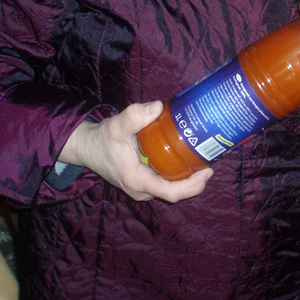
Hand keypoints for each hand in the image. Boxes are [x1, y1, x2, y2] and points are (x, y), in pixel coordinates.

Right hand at [58, 101, 212, 202]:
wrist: (88, 147)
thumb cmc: (103, 139)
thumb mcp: (116, 125)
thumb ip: (135, 116)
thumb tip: (157, 107)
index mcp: (137, 180)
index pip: (170, 192)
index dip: (192, 186)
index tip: (207, 172)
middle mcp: (141, 189)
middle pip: (175, 192)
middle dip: (195, 180)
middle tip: (210, 160)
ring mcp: (142, 188)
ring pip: (171, 188)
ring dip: (188, 178)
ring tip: (203, 159)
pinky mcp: (144, 182)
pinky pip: (165, 182)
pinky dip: (179, 174)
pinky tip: (188, 159)